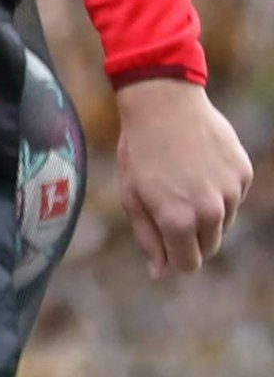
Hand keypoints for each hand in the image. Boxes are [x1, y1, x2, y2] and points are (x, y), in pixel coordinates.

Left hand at [115, 77, 252, 276]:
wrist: (162, 103)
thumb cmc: (140, 150)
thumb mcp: (132, 195)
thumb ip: (148, 238)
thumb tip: (160, 273)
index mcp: (179, 222)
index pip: (188, 264)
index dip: (175, 256)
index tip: (166, 241)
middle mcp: (210, 212)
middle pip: (209, 247)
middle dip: (191, 236)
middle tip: (170, 204)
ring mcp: (231, 193)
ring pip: (223, 221)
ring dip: (206, 210)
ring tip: (182, 177)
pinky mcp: (243, 174)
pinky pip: (233, 195)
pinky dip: (219, 187)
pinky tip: (199, 163)